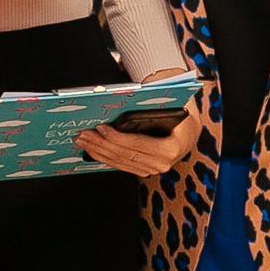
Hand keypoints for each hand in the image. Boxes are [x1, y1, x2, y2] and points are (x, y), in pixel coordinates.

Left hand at [75, 113, 198, 176]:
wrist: (187, 133)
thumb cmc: (176, 115)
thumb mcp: (168, 107)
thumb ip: (149, 106)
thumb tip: (121, 99)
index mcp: (170, 147)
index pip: (137, 144)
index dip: (116, 137)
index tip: (100, 127)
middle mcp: (162, 163)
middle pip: (124, 154)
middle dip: (101, 144)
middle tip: (83, 133)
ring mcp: (152, 170)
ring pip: (119, 162)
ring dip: (98, 151)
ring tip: (82, 140)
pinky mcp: (143, 171)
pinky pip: (120, 165)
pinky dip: (104, 157)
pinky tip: (91, 149)